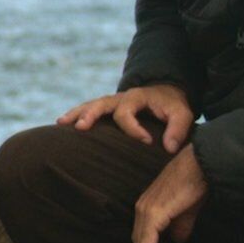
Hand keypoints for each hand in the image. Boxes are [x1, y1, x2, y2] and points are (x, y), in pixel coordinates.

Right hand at [61, 82, 195, 151]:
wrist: (167, 94)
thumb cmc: (173, 106)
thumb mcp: (182, 114)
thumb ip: (178, 129)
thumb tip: (169, 148)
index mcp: (137, 97)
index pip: (127, 112)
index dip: (134, 129)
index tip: (147, 142)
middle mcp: (121, 97)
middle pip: (101, 103)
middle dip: (90, 115)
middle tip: (81, 127)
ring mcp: (112, 102)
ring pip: (90, 105)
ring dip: (76, 114)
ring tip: (61, 123)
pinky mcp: (108, 109)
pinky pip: (89, 109)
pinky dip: (76, 115)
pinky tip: (63, 125)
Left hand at [132, 146, 208, 242]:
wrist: (202, 165)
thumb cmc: (196, 183)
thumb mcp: (187, 210)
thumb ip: (180, 225)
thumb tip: (177, 240)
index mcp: (148, 207)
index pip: (143, 236)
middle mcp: (142, 208)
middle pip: (139, 242)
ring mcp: (146, 210)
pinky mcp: (154, 213)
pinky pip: (147, 241)